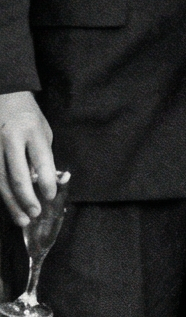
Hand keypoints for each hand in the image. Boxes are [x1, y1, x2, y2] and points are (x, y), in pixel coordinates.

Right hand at [0, 90, 57, 225]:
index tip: (50, 196)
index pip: (40, 159)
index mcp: (30, 130)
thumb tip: (47, 184)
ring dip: (11, 202)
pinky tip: (9, 206)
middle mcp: (8, 138)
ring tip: (22, 218)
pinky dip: (1, 193)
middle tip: (35, 214)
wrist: (3, 97)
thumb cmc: (29, 118)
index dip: (46, 180)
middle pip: (16, 174)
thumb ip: (44, 156)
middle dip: (26, 197)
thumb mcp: (43, 132)